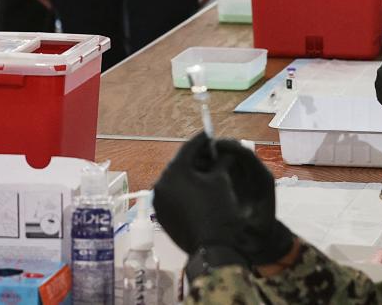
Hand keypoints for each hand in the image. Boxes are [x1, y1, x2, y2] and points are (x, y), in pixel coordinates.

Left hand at [153, 135, 293, 265]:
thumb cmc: (219, 210)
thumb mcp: (221, 180)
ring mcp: (159, 199)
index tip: (210, 135)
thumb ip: (220, 162)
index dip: (202, 140)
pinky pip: (173, 195)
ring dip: (190, 175)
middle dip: (196, 159)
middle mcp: (161, 182)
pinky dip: (184, 190)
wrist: (213, 247)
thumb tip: (223, 153)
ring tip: (207, 173)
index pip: (189, 148)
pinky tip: (198, 191)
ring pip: (176, 180)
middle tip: (211, 155)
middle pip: (180, 164)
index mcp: (174, 171)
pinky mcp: (160, 213)